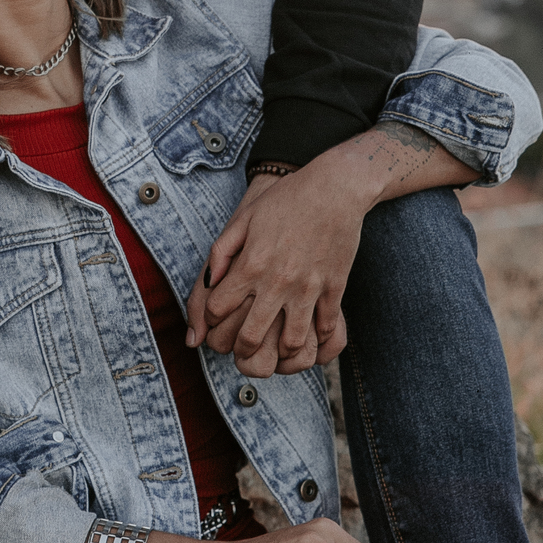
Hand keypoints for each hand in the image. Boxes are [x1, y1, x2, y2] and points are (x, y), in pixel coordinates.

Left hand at [187, 169, 356, 377]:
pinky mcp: (334, 288)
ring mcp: (308, 288)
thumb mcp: (243, 219)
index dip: (209, 319)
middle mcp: (277, 282)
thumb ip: (221, 252)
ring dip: (281, 352)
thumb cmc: (285, 201)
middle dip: (240, 350)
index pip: (217, 309)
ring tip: (275, 349)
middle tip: (241, 350)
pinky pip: (326, 327)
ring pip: (292, 342)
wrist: (334, 189)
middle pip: (251, 336)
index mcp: (250, 264)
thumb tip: (208, 284)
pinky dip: (317, 338)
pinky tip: (308, 333)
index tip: (215, 318)